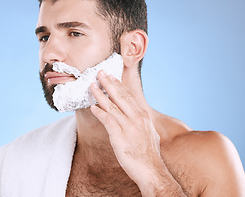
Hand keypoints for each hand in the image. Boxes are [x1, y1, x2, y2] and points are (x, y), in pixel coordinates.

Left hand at [90, 70, 161, 185]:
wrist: (152, 171)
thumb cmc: (148, 154)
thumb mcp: (149, 132)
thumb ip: (140, 121)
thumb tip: (134, 114)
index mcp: (143, 116)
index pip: (129, 96)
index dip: (119, 85)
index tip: (111, 76)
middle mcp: (137, 119)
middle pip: (120, 96)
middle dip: (109, 83)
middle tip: (100, 72)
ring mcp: (129, 127)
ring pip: (112, 106)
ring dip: (100, 95)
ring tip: (92, 85)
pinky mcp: (120, 137)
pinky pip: (108, 121)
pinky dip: (99, 113)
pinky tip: (92, 107)